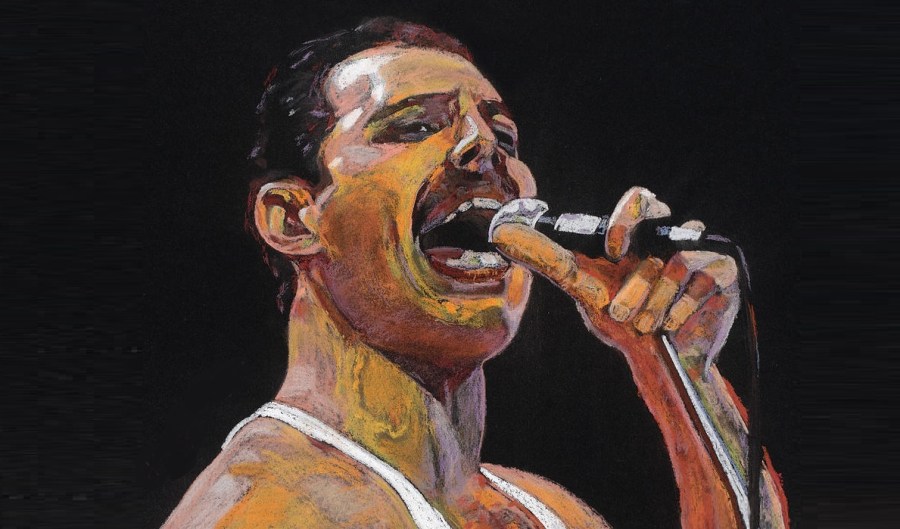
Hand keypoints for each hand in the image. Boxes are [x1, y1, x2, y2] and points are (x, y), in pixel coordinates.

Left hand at [492, 186, 739, 370]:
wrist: (657, 359)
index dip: (628, 218)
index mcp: (641, 234)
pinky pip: (703, 279)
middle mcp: (672, 237)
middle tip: (621, 311)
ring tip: (645, 326)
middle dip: (638, 279)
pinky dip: (680, 309)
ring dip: (655, 302)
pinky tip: (671, 326)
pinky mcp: (725, 274)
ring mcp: (702, 253)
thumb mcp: (581, 287)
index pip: (641, 200)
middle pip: (659, 231)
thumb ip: (548, 258)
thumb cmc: (620, 319)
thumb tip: (503, 232)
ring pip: (677, 264)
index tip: (613, 251)